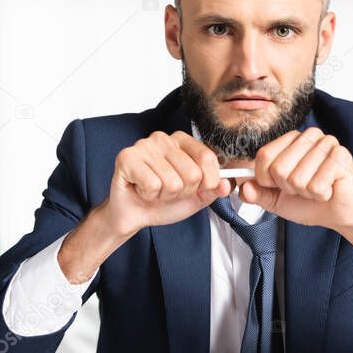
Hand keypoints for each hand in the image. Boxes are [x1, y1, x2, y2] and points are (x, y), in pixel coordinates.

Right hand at [104, 130, 230, 236]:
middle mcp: (163, 138)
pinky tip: (141, 190)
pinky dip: (149, 195)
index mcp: (182, 141)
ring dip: (164, 195)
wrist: (135, 214)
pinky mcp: (127, 158)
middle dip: (182, 192)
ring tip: (154, 191)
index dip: (206, 182)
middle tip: (167, 190)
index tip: (194, 188)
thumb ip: (214, 189)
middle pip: (192, 173)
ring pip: (172, 182)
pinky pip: (152, 184)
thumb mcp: (197, 196)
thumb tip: (225, 184)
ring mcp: (144, 146)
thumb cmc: (163, 201)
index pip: (208, 157)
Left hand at [239, 127, 352, 273]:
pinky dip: (320, 195)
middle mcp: (308, 136)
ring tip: (317, 190)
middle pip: (279, 168)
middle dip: (289, 188)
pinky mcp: (341, 156)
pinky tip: (329, 190)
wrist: (339, 215)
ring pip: (297, 178)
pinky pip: (316, 185)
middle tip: (303, 189)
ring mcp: (326, 144)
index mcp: (290, 140)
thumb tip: (242, 188)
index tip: (280, 186)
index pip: (263, 156)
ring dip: (306, 193)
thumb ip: (257, 193)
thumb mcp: (276, 200)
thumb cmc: (309, 203)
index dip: (267, 179)